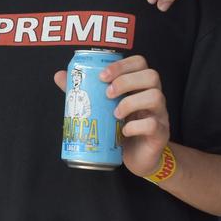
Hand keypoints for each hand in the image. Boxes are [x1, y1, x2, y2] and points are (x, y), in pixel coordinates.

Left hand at [54, 55, 169, 177]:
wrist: (136, 158)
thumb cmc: (119, 128)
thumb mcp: (102, 108)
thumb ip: (84, 91)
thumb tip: (59, 75)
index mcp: (140, 85)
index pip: (139, 62)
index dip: (121, 65)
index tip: (102, 76)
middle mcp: (154, 96)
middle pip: (151, 75)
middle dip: (126, 81)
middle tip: (107, 94)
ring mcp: (160, 114)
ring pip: (155, 96)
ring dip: (131, 102)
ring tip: (115, 113)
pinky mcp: (160, 133)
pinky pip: (153, 124)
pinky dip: (136, 126)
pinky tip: (123, 131)